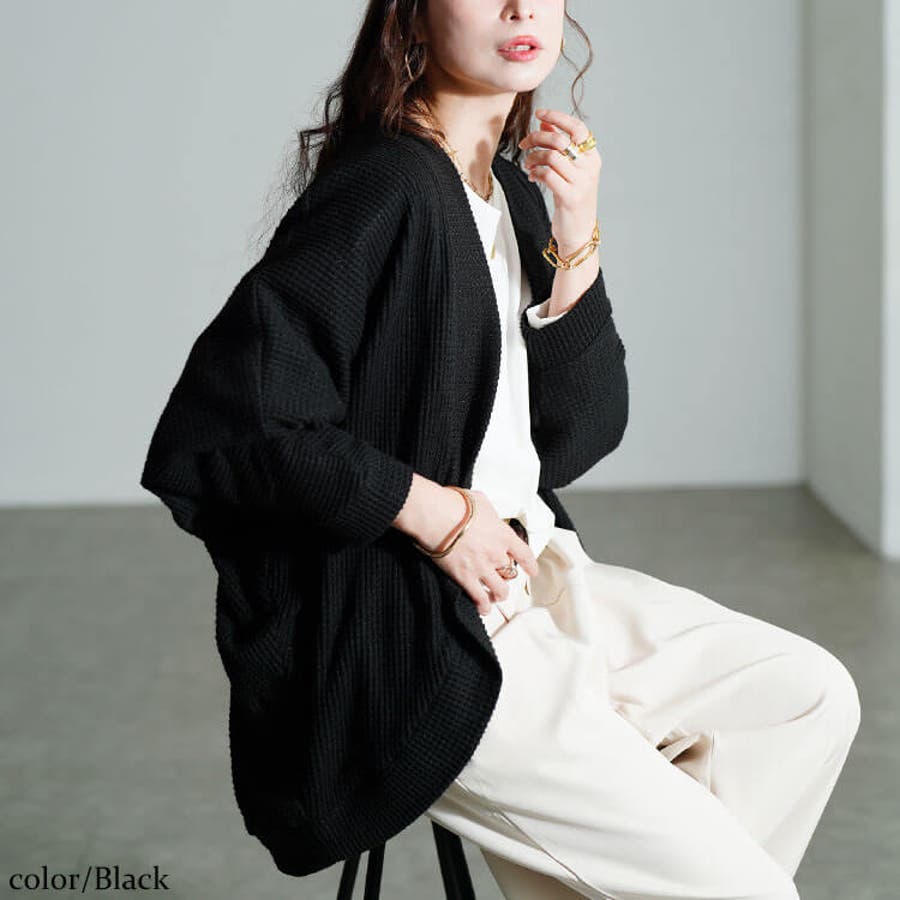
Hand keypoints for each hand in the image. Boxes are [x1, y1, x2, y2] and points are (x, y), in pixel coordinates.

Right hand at [421, 489, 538, 615]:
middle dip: (507, 576)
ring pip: (500, 590)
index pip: (524, 554)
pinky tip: (483, 609)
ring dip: (499, 594)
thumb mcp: (480, 501)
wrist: (437, 516)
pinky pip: (479, 598)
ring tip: (496, 597)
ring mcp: (482, 568)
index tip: (532, 570)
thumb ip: (488, 512)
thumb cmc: (456, 504)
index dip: (530, 564)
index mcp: (503, 535)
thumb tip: (484, 513)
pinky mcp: (465, 578)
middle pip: (510, 572)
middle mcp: (497, 554)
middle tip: (502, 578)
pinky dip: (483, 606)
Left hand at [518, 108, 601, 257]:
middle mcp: (589, 167)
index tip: (539, 113)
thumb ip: (558, 145)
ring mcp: (581, 182)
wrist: (578, 232)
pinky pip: (547, 175)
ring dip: (533, 158)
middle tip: (524, 144)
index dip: (557, 117)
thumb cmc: (571, 198)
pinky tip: (532, 177)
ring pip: (551, 156)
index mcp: (592, 156)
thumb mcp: (568, 170)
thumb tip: (544, 120)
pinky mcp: (570, 197)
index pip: (578, 128)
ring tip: (528, 165)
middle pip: (560, 140)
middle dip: (537, 138)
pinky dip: (535, 173)